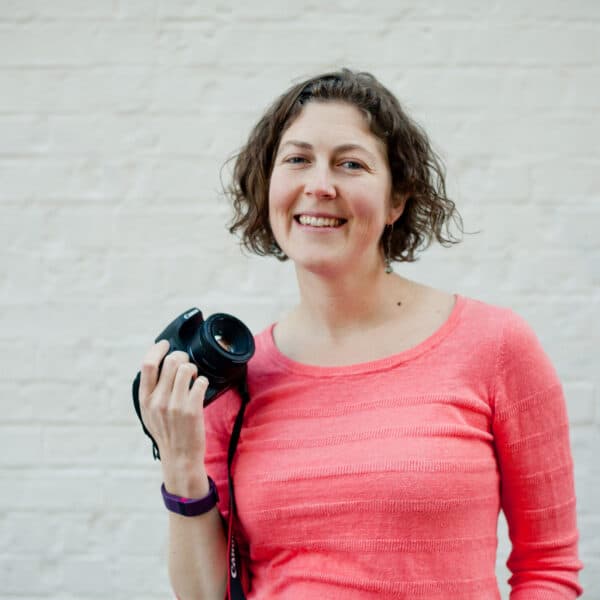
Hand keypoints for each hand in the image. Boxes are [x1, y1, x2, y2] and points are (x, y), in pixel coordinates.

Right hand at [138, 340, 209, 494]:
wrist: (180, 458)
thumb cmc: (167, 434)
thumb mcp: (150, 414)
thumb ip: (152, 392)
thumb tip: (159, 366)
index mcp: (145, 399)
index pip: (147, 364)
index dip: (158, 349)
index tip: (165, 344)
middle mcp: (158, 401)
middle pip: (171, 361)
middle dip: (182, 357)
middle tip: (186, 363)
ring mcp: (175, 405)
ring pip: (187, 368)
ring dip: (193, 368)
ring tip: (194, 377)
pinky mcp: (192, 410)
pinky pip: (201, 382)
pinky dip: (203, 381)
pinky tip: (201, 388)